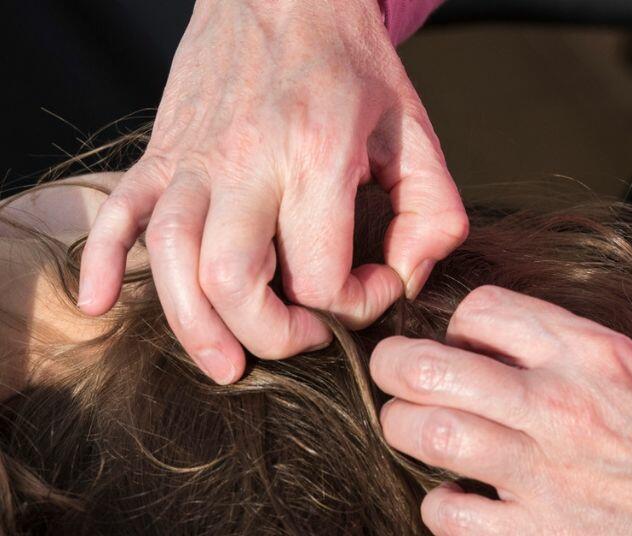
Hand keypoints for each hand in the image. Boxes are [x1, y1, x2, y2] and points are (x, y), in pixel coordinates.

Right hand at [78, 0, 467, 383]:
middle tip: (303, 339)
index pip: (322, 275)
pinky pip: (116, 212)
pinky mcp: (163, 151)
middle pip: (232, 279)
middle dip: (270, 335)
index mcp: (317, 155)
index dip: (354, 306)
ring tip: (225, 364)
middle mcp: (249, 160)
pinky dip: (100, 263)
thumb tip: (405, 279)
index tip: (374, 287)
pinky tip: (101, 303)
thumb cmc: (353, 64)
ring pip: (170, 258)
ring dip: (193, 326)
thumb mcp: (417, 131)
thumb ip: (434, 213)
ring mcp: (195, 157)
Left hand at [371, 286, 631, 534]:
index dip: (459, 320)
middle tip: (395, 374)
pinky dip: (440, 504)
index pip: (482, 307)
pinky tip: (460, 498)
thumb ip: (577, 356)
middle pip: (429, 365)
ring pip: (425, 433)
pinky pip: (448, 512)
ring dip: (407, 431)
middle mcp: (561, 403)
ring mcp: (546, 473)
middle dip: (395, 366)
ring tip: (417, 433)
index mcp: (593, 352)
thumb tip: (512, 349)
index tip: (460, 339)